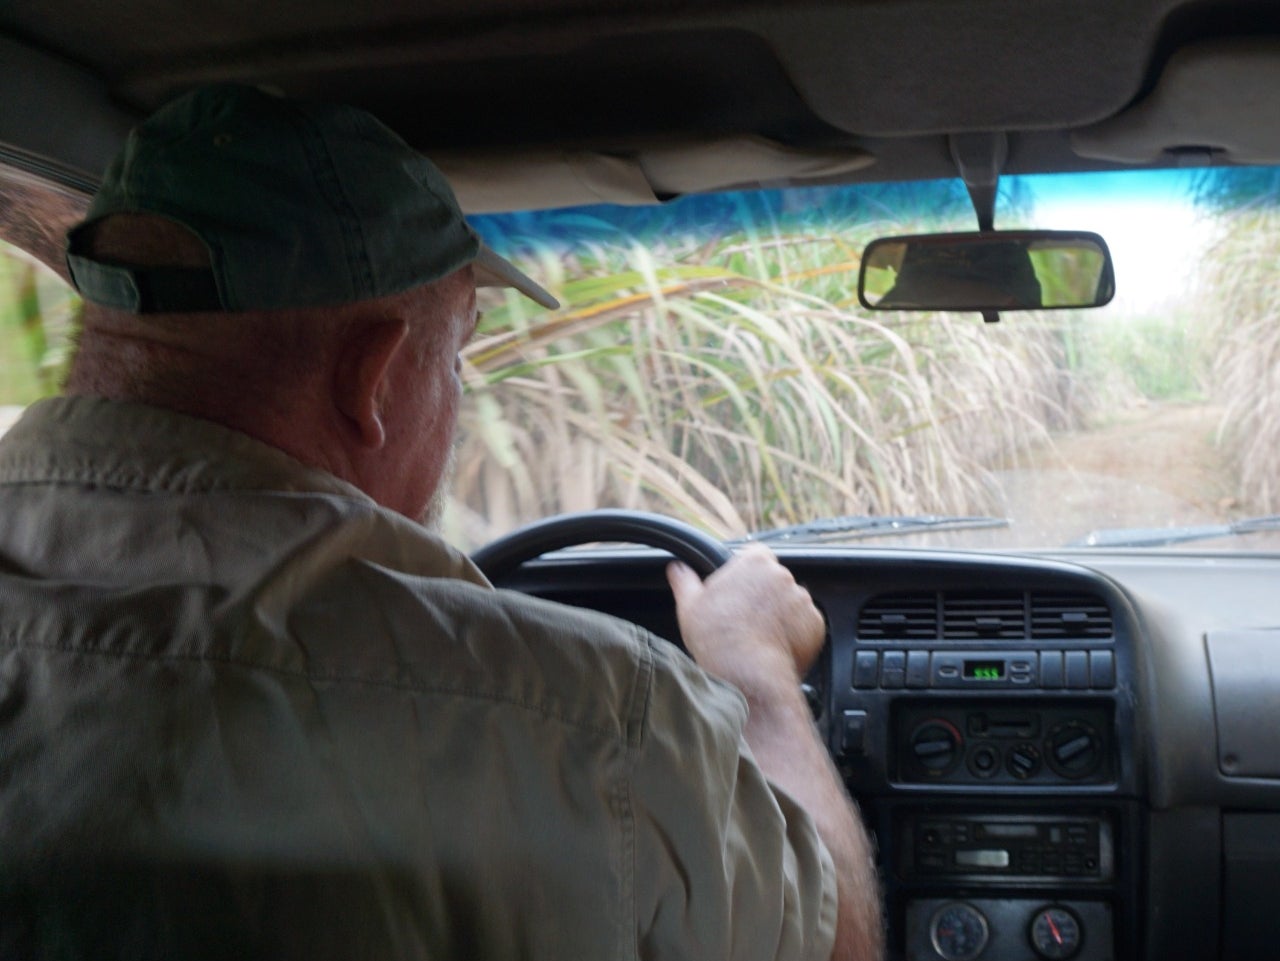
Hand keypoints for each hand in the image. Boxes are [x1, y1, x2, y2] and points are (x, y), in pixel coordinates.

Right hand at [666, 543, 826, 696]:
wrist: (748, 676)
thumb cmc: (717, 639)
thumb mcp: (690, 606)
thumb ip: (684, 580)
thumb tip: (676, 569)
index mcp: (755, 561)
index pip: (755, 556)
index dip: (745, 574)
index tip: (737, 592)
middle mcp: (783, 575)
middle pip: (774, 580)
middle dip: (763, 596)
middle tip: (744, 619)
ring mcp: (803, 600)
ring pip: (790, 603)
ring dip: (780, 614)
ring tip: (759, 637)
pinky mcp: (816, 625)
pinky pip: (805, 625)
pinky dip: (794, 634)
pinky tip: (774, 647)